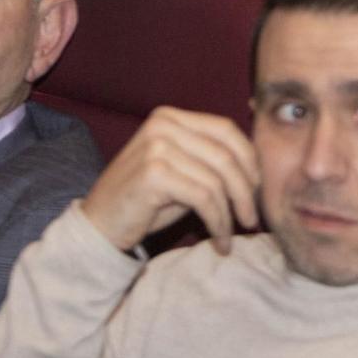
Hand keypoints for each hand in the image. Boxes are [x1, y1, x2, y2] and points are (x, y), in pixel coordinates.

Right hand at [80, 107, 259, 252]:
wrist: (98, 226)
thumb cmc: (145, 202)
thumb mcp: (182, 171)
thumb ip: (210, 161)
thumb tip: (258, 170)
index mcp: (171, 118)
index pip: (226, 130)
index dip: (250, 160)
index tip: (258, 189)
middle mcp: (164, 125)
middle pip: (227, 155)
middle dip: (247, 190)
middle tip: (252, 218)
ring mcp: (157, 147)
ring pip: (218, 179)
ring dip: (232, 212)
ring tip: (234, 234)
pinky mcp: (154, 174)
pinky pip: (204, 198)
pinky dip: (218, 222)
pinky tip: (219, 240)